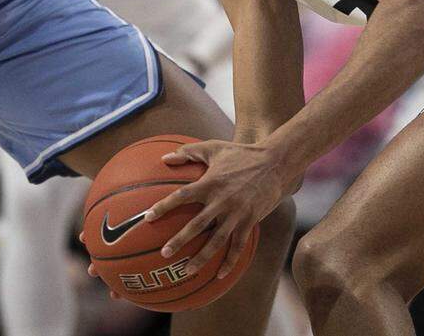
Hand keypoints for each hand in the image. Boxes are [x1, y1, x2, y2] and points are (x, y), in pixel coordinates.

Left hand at [145, 140, 285, 279]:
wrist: (275, 163)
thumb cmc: (242, 154)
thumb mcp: (215, 148)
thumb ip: (189, 152)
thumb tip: (163, 158)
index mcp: (210, 182)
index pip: (182, 196)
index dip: (164, 206)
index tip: (148, 218)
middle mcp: (222, 200)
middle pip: (197, 224)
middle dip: (180, 240)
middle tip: (165, 253)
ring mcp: (237, 213)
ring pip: (216, 240)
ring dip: (201, 257)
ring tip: (187, 270)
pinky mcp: (250, 220)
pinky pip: (238, 245)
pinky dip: (229, 262)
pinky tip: (219, 276)